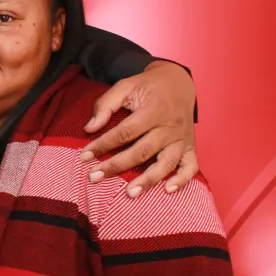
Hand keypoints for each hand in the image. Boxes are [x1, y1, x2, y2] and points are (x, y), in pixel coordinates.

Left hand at [81, 60, 198, 196]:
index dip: (103, 145)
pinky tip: (169, 190)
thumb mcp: (125, 86)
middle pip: (142, 151)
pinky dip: (183, 180)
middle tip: (94, 178)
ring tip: (130, 193)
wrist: (178, 82)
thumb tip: (90, 128)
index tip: (84, 157)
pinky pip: (191, 166)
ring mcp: (181, 139)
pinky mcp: (190, 147)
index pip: (124, 132)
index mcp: (153, 110)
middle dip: (116, 166)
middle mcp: (169, 127)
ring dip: (148, 180)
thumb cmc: (147, 87)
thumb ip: (105, 104)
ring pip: (166, 163)